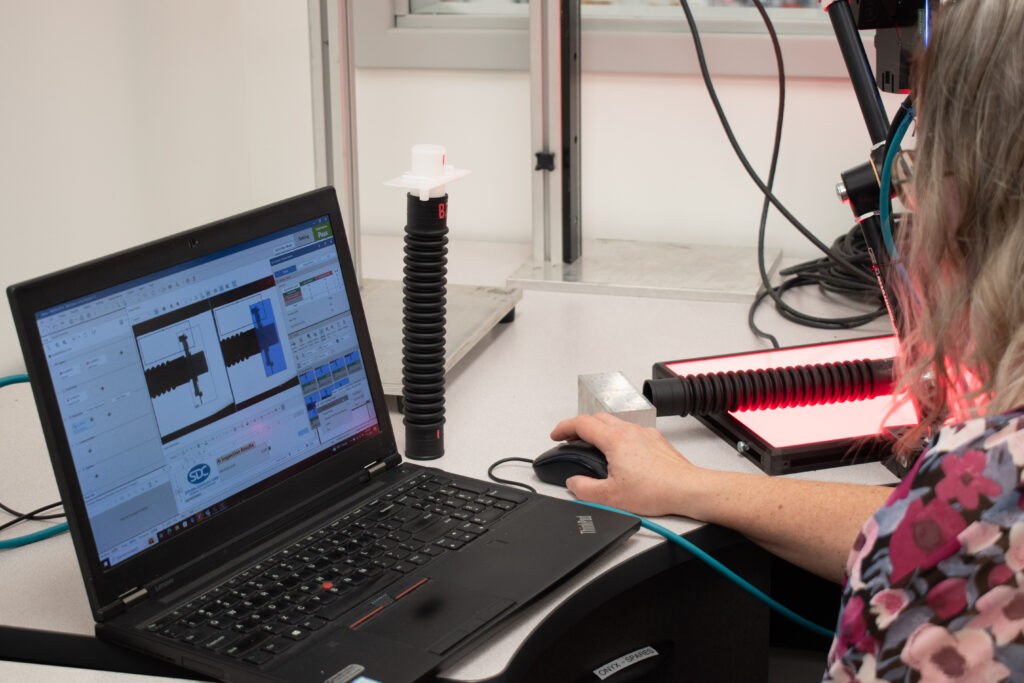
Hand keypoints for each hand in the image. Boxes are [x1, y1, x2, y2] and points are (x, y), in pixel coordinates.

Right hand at [549, 413, 700, 517]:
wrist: (687, 490)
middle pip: (597, 418)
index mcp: (614, 440)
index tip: (556, 435)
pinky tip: (620, 453)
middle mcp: (630, 431)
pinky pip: (631, 431)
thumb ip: (583, 489)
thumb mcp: (609, 498)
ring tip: (593, 446)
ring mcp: (644, 434)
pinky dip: (617, 436)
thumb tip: (574, 482)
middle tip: (570, 440)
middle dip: (579, 427)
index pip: (581, 423)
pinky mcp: (656, 441)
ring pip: (615, 422)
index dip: (563, 428)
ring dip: (599, 430)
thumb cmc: (656, 491)